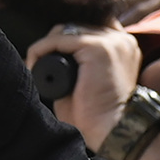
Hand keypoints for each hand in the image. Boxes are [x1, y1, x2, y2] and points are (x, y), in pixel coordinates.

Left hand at [24, 24, 143, 146]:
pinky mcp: (97, 48)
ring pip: (65, 31)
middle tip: (39, 65)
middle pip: (76, 27)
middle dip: (54, 44)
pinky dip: (41, 50)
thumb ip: (80, 59)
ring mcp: (111, 42)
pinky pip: (58, 39)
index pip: (89, 28)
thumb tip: (53, 46)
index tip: (49, 59)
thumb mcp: (92, 78)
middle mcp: (122, 40)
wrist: (109, 132)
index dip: (66, 41)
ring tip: (36, 67)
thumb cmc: (97, 114)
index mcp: (125, 46)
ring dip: (46, 47)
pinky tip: (35, 65)